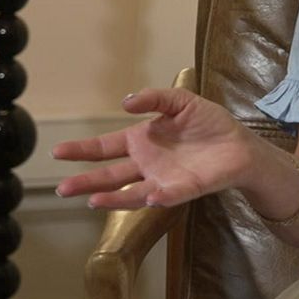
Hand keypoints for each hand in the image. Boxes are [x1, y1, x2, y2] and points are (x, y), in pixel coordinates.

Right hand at [53, 88, 253, 209]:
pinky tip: (150, 196)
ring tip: (94, 201)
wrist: (240, 144)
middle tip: (63, 188)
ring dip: (114, 198)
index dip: (83, 149)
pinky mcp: (186, 189)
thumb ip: (155, 98)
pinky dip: (160, 197)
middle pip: (111, 176)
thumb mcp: (181, 102)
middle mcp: (147, 164)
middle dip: (87, 182)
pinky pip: (170, 195)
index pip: (106, 147)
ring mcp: (164, 179)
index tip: (58, 151)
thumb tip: (126, 102)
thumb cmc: (209, 123)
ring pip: (133, 192)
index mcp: (142, 141)